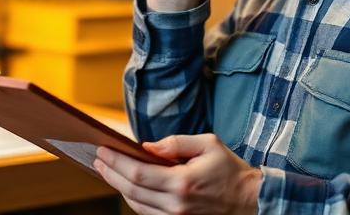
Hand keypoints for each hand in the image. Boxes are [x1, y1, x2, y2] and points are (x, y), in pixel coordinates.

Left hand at [94, 134, 261, 214]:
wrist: (251, 201)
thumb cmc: (230, 170)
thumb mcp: (208, 144)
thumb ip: (176, 143)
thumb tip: (147, 146)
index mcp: (182, 182)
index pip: (137, 174)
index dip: (115, 162)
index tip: (101, 150)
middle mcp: (176, 205)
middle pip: (131, 191)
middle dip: (111, 173)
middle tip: (98, 159)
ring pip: (136, 206)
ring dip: (119, 188)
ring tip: (109, 170)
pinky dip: (134, 200)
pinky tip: (128, 186)